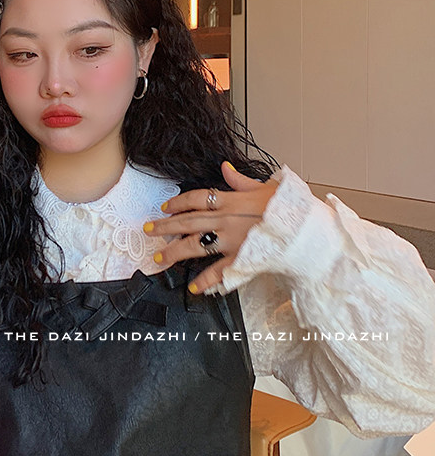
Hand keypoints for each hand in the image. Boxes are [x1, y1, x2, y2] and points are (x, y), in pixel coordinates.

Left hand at [143, 161, 278, 293]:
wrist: (307, 230)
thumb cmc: (290, 208)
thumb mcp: (267, 187)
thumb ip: (242, 180)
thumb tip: (225, 167)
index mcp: (233, 201)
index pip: (198, 198)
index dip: (178, 202)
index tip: (165, 207)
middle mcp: (227, 220)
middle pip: (188, 221)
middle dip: (165, 226)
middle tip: (148, 230)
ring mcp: (232, 241)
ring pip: (196, 246)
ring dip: (175, 252)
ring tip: (159, 259)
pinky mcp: (242, 259)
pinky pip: (219, 272)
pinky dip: (206, 281)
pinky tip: (194, 287)